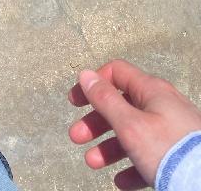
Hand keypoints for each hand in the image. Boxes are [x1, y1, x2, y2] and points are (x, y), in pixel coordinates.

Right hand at [68, 59, 200, 189]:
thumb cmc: (168, 150)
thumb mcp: (130, 124)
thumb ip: (105, 99)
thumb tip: (86, 74)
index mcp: (151, 91)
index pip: (116, 73)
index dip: (93, 84)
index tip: (75, 102)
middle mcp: (162, 106)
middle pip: (121, 106)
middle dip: (95, 121)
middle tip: (77, 137)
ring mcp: (172, 130)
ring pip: (133, 133)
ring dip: (108, 147)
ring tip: (93, 163)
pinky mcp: (178, 153)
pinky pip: (150, 156)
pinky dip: (132, 166)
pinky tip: (121, 181)